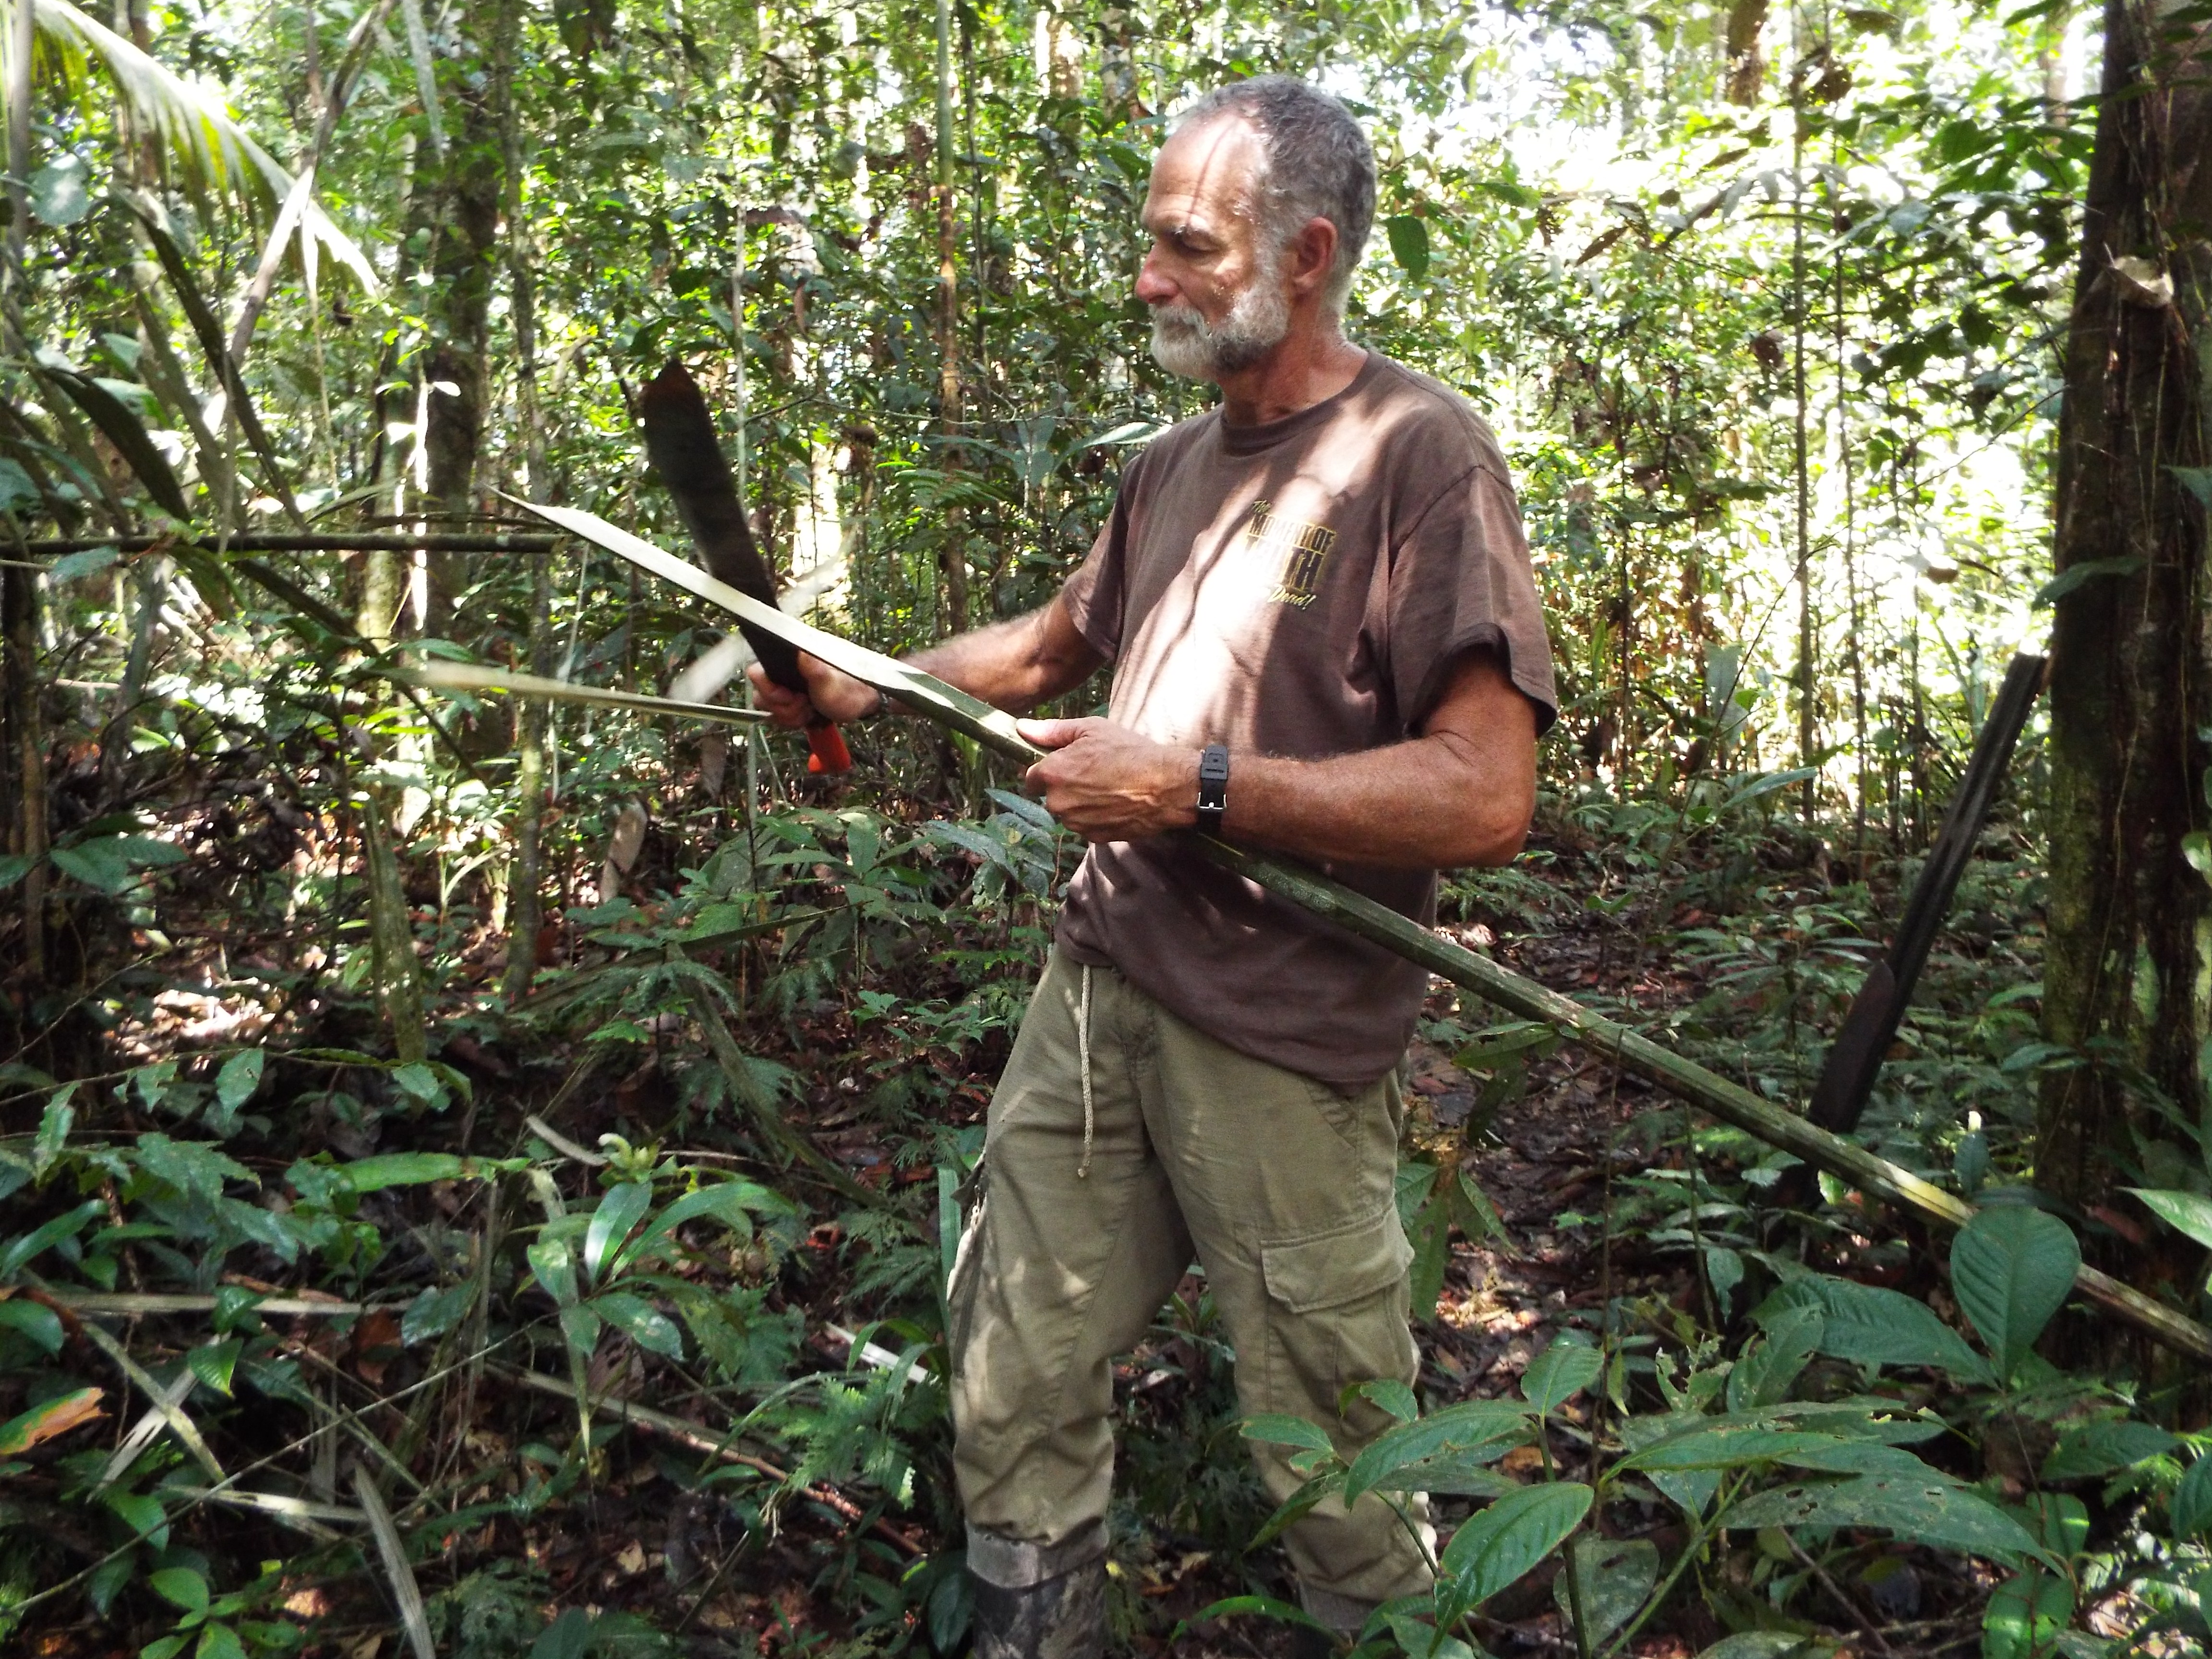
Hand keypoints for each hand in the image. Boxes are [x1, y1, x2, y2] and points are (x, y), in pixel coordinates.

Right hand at [746, 653, 879, 726]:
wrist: (859, 704)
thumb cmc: (847, 689)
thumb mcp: (831, 681)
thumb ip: (814, 669)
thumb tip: (801, 653)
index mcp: (790, 660)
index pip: (756, 672)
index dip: (768, 689)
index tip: (790, 697)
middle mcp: (783, 672)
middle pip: (761, 695)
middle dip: (783, 707)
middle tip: (805, 705)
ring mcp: (786, 688)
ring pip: (770, 708)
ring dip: (790, 715)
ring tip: (810, 710)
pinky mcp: (789, 703)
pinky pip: (778, 717)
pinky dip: (793, 721)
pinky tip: (808, 716)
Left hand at [1017, 717, 1198, 842]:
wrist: (1165, 786)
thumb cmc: (1130, 752)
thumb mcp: (1091, 729)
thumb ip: (1052, 731)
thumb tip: (1021, 728)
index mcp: (1052, 773)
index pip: (1031, 777)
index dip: (1047, 769)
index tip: (1065, 764)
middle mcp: (1058, 802)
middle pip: (1050, 796)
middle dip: (1065, 786)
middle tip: (1093, 772)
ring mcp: (1076, 823)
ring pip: (1068, 812)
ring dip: (1080, 802)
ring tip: (1107, 786)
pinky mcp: (1094, 836)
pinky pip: (1085, 825)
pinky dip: (1095, 816)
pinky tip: (1115, 802)